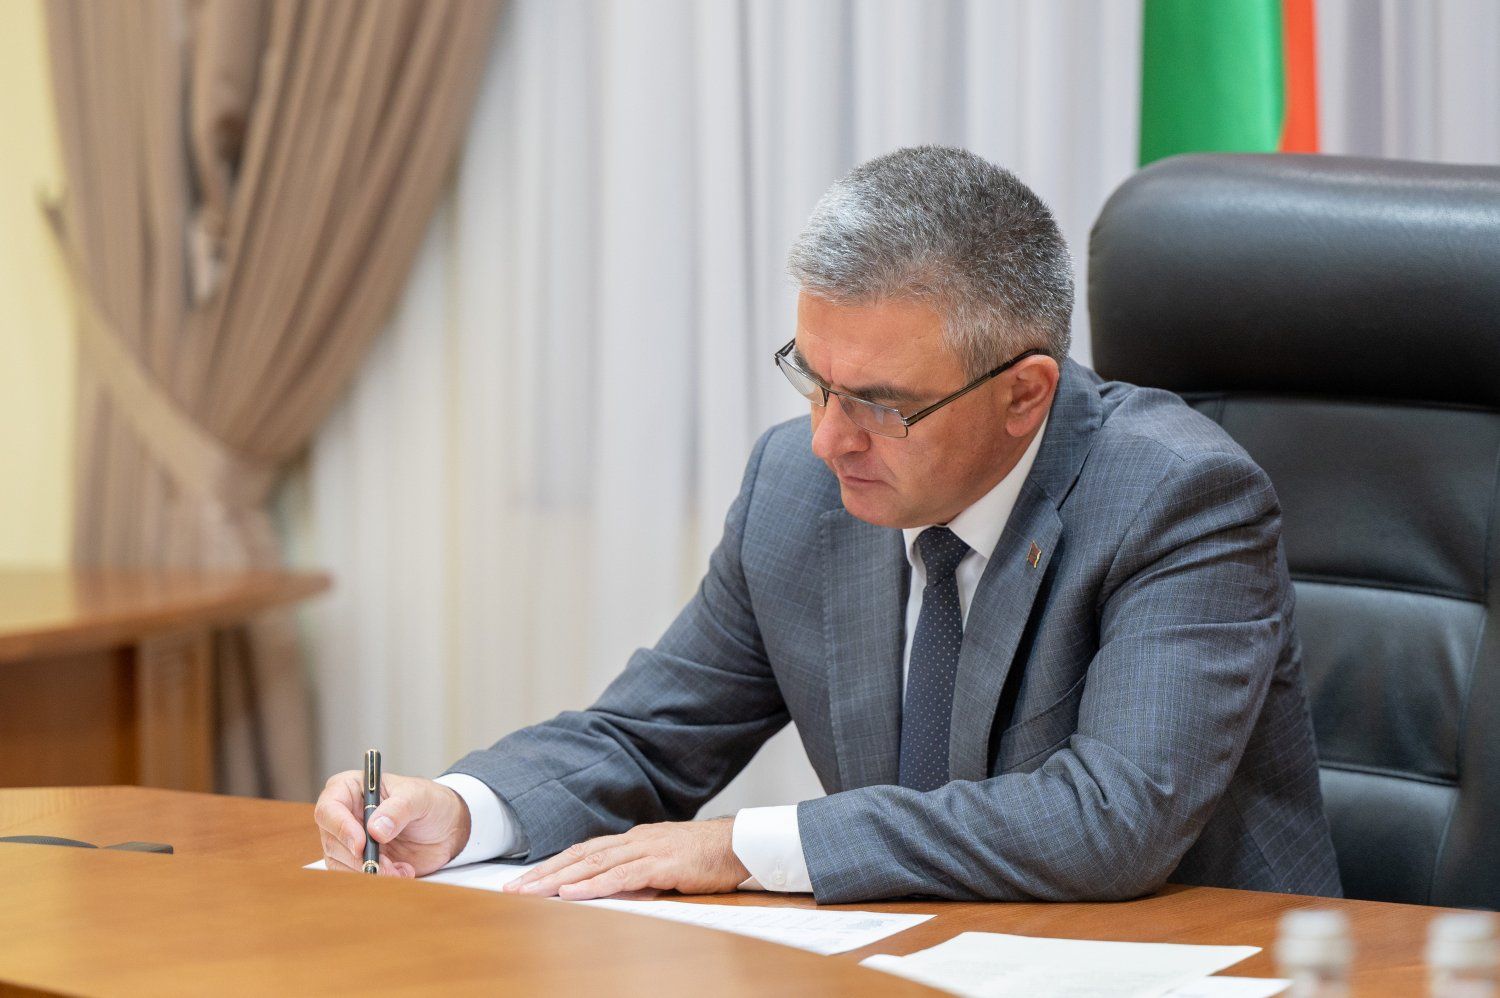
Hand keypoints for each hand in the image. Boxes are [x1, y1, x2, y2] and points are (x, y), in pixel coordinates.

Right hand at [313, 770, 470, 877]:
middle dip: (360, 858)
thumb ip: (398, 809)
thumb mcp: (419, 797)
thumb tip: (375, 830)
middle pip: (333, 841)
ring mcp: (349, 840)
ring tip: (400, 869)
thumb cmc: (430, 802)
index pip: (329, 808)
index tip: (361, 844)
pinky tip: (402, 872)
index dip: (341, 828)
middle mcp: (344, 815)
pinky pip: (355, 876)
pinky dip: (377, 879)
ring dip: (370, 871)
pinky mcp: (359, 861)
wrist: (447, 828)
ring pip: (341, 863)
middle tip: (388, 865)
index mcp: (350, 789)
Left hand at [503, 818, 748, 899]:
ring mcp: (647, 849)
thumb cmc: (707, 858)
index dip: (552, 865)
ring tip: (529, 893)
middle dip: (542, 873)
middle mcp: (634, 840)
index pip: (583, 851)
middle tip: (511, 890)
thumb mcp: (665, 864)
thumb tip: (610, 890)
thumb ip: (638, 873)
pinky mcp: (661, 863)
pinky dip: (592, 884)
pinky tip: (571, 892)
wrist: (742, 845)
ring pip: (592, 863)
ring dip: (557, 879)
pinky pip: (620, 875)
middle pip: (579, 855)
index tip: (525, 881)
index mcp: (633, 840)